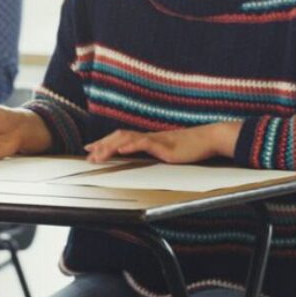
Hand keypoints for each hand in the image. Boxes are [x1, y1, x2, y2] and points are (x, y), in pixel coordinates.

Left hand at [84, 122, 238, 163]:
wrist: (208, 139)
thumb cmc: (191, 147)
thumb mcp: (169, 152)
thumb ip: (156, 154)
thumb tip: (145, 159)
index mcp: (148, 139)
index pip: (121, 139)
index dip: (105, 143)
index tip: (90, 149)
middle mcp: (148, 137)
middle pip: (119, 137)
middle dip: (102, 146)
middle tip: (87, 155)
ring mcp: (155, 140)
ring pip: (127, 139)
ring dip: (110, 146)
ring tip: (97, 155)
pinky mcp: (164, 145)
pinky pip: (144, 143)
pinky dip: (131, 145)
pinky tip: (121, 150)